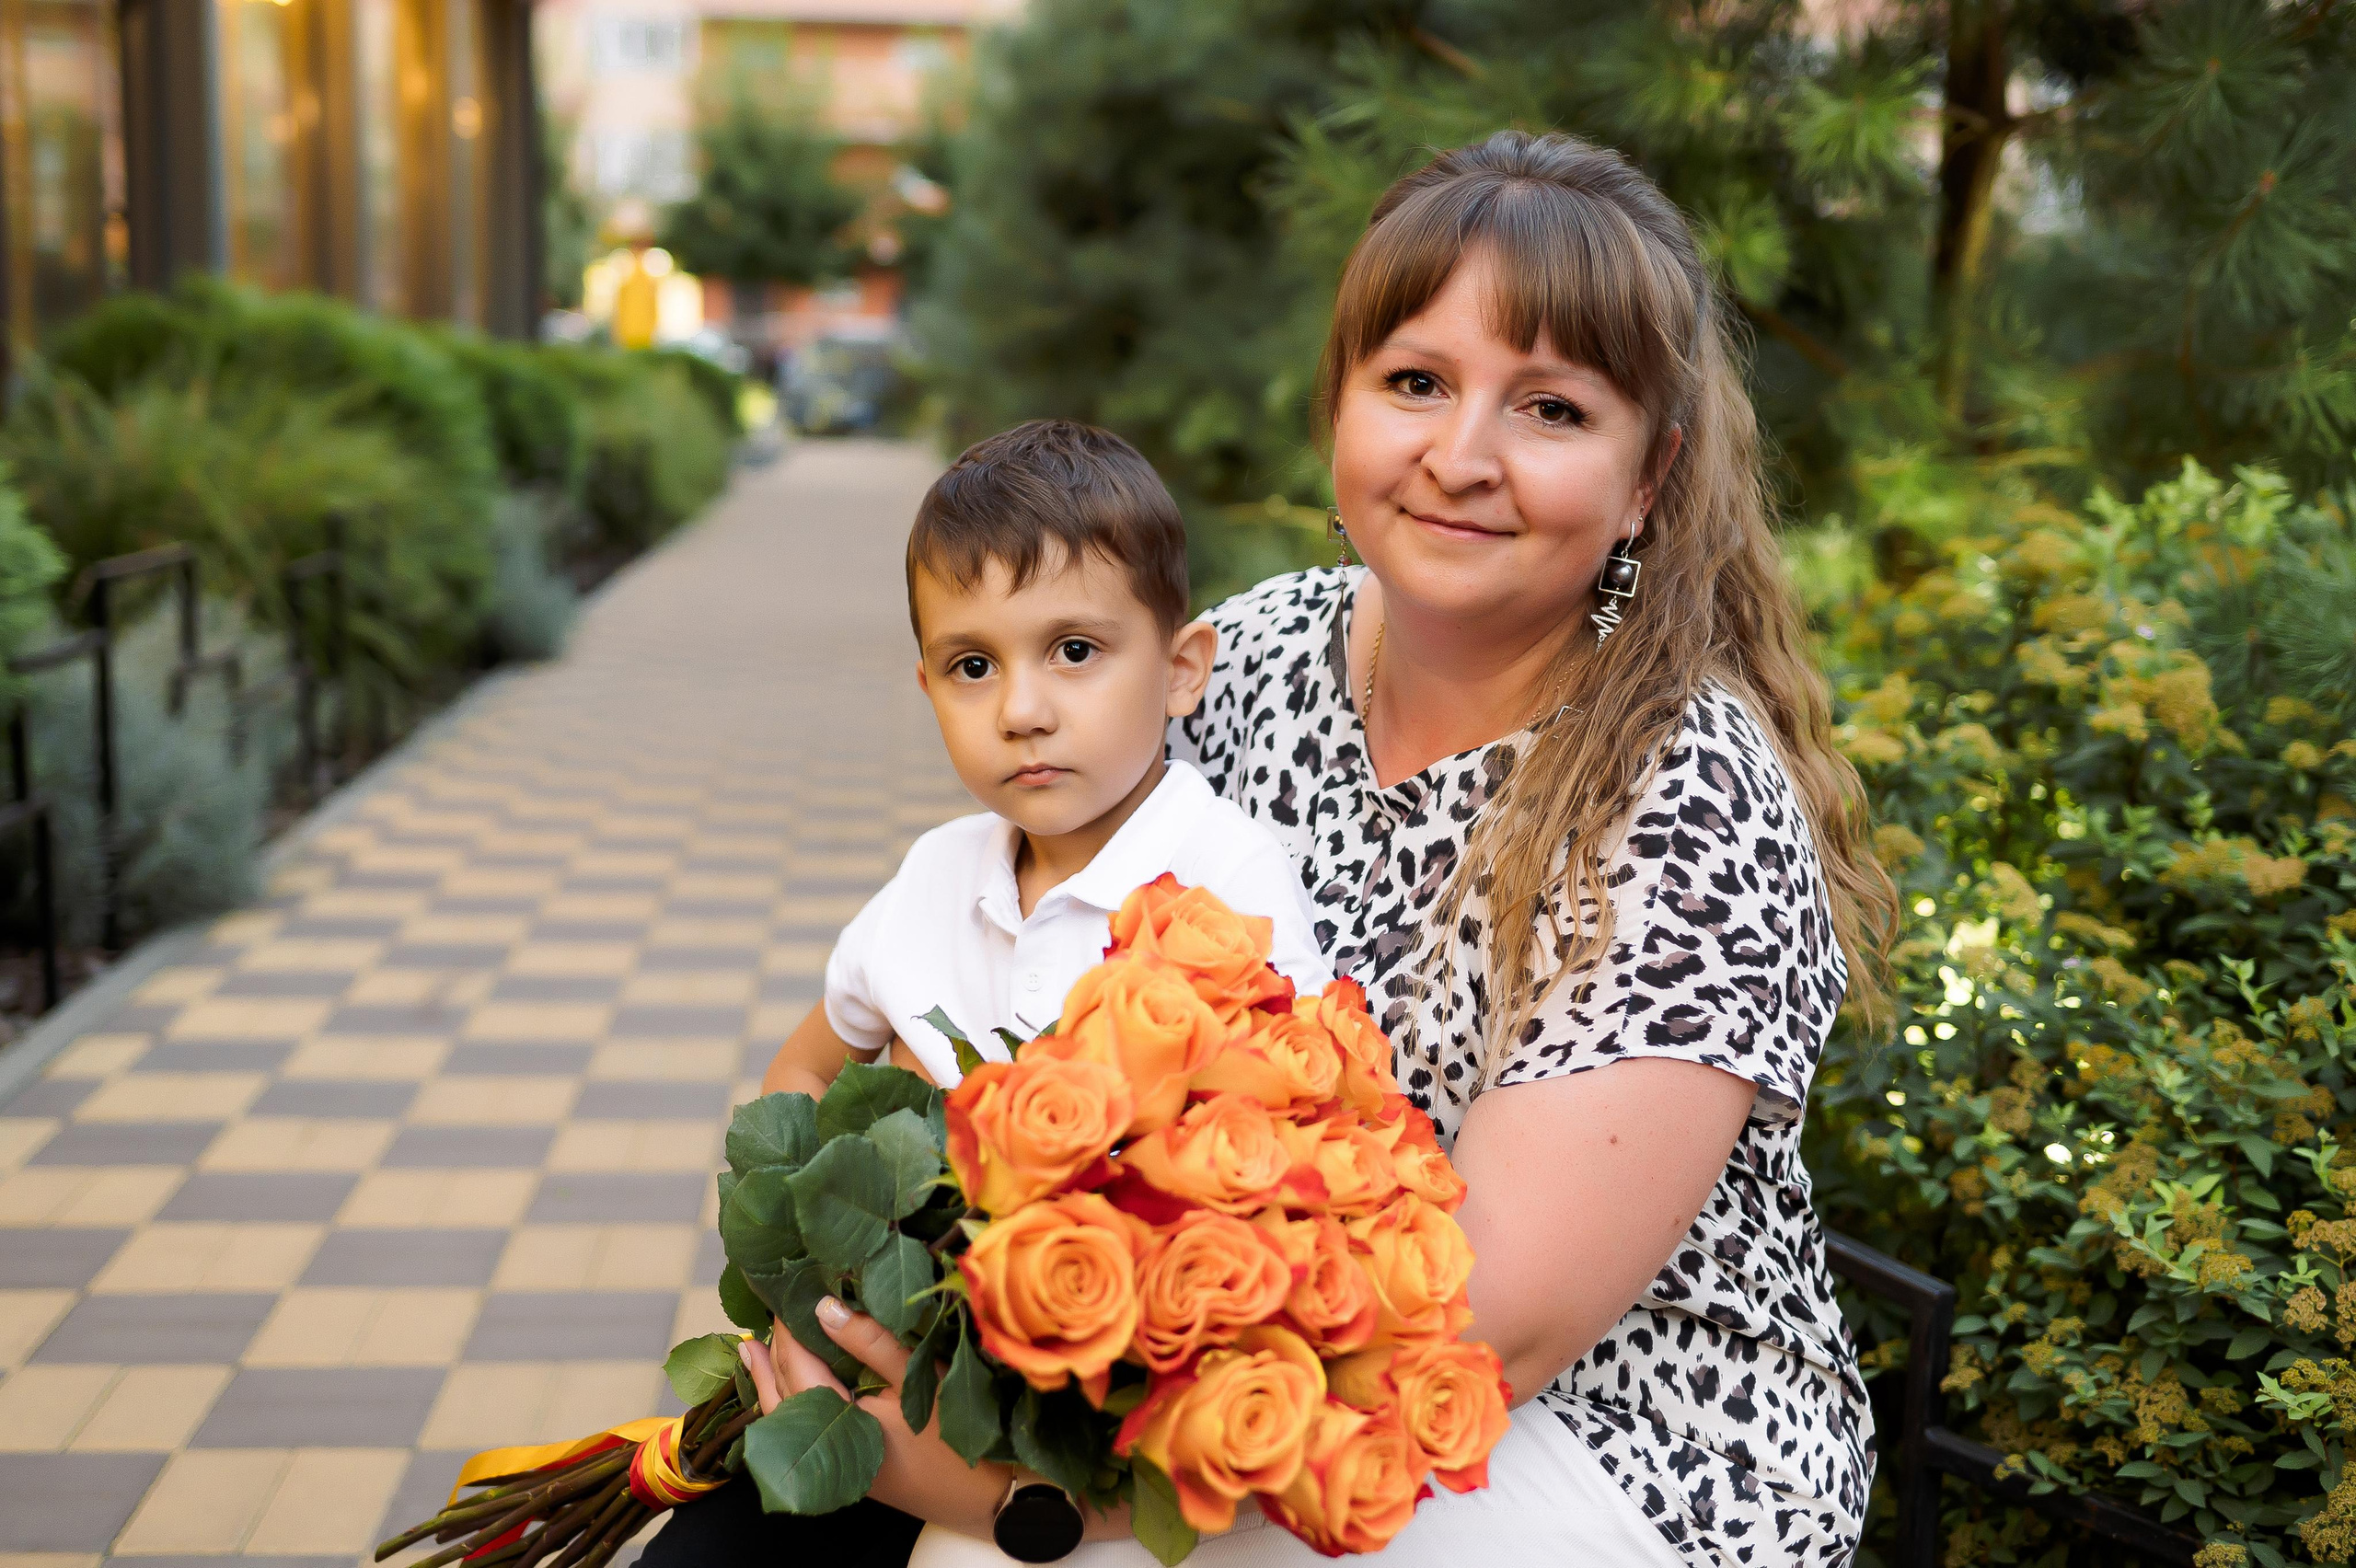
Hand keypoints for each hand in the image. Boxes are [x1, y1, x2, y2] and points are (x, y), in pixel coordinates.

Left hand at [737, 1301, 1008, 1537]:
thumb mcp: (917, 1380)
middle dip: (772, 1351)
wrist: (982, 1500)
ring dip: (769, 1379)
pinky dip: (787, 1400)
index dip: (786, 1329)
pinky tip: (787, 1387)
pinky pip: (801, 1426)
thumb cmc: (952, 1437)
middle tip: (766, 1308)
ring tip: (750, 1349)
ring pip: (785, 1414)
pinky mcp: (849, 1462)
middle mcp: (824, 1446)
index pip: (797, 1366)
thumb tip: (823, 1306)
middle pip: (783, 1391)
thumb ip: (871, 1343)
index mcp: (837, 1422)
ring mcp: (834, 1458)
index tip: (783, 1291)